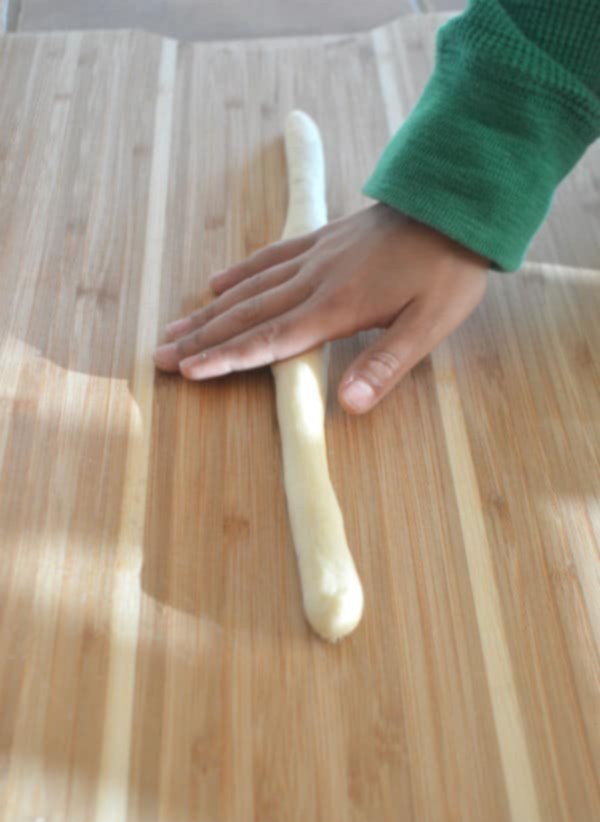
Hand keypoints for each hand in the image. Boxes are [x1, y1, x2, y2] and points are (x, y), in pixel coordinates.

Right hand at [154, 203, 488, 413]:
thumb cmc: (446, 270)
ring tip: (174, 326)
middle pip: (247, 315)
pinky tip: (217, 281)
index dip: (228, 358)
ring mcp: (314, 256)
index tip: (190, 371)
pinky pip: (270, 256)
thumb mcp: (428, 325)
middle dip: (202, 339)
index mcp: (335, 307)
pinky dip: (240, 271)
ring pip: (250, 288)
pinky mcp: (322, 239)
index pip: (270, 340)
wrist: (455, 203)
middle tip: (161, 356)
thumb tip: (349, 406)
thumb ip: (385, 365)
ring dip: (209, 311)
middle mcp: (314, 281)